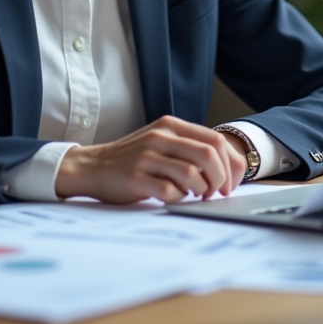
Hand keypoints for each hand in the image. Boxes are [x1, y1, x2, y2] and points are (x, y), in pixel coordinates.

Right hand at [54, 116, 248, 203]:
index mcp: (171, 125)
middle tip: (217, 192)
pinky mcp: (136, 177)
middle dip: (221, 179)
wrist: (91, 166)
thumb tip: (231, 168)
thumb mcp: (162, 142)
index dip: (231, 163)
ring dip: (200, 190)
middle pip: (209, 155)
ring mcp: (147, 156)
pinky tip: (171, 196)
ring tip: (194, 194)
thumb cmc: (133, 159)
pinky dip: (178, 198)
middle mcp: (160, 136)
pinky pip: (171, 191)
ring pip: (193, 174)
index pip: (216, 140)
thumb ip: (190, 147)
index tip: (230, 181)